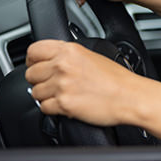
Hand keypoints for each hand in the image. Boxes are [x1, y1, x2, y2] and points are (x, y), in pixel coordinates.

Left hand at [25, 39, 140, 126]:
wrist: (131, 96)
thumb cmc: (118, 79)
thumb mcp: (92, 56)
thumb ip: (69, 56)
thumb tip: (51, 61)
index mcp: (70, 51)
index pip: (33, 50)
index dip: (32, 60)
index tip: (36, 65)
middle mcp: (63, 66)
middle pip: (30, 74)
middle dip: (39, 81)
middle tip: (52, 84)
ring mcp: (62, 85)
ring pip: (34, 93)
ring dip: (45, 96)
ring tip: (63, 95)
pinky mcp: (63, 104)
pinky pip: (43, 108)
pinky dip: (52, 109)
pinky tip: (66, 105)